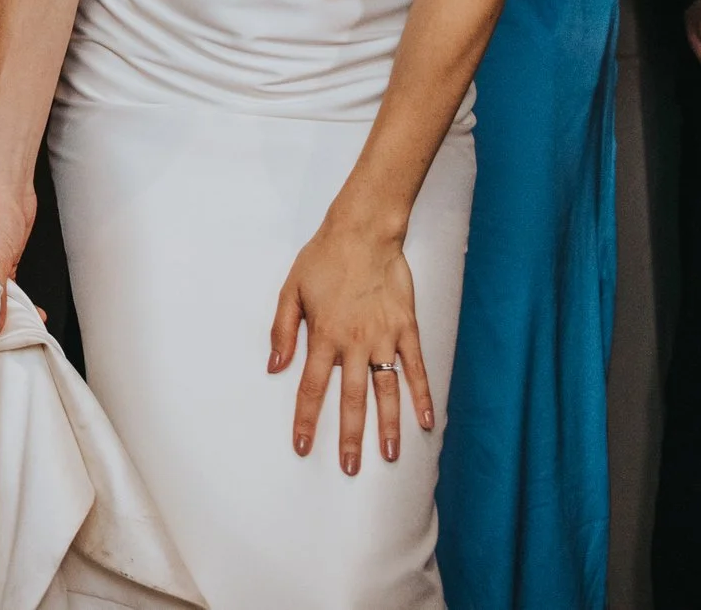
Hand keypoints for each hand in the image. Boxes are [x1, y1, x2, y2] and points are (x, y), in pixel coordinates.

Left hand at [271, 219, 432, 474]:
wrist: (363, 232)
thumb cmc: (323, 259)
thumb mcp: (290, 290)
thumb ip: (282, 331)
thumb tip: (275, 367)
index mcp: (323, 336)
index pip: (313, 388)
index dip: (307, 420)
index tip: (303, 446)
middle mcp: (355, 343)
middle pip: (352, 399)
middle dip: (349, 437)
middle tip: (349, 468)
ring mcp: (384, 338)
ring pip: (386, 390)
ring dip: (387, 426)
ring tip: (388, 456)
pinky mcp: (407, 328)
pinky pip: (416, 368)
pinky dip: (422, 396)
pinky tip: (426, 422)